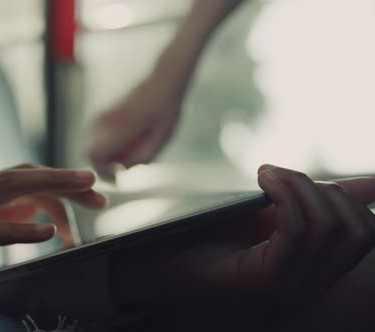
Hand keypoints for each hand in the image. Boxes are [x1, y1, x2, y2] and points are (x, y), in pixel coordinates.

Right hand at [0, 164, 106, 290]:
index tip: (89, 195)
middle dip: (68, 181)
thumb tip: (36, 216)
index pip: (27, 179)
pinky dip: (20, 228)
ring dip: (54, 186)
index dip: (61, 183)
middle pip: (28, 175)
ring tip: (86, 191)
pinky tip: (45, 232)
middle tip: (101, 195)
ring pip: (13, 187)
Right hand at [88, 76, 182, 179]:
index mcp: (121, 126)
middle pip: (89, 152)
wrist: (163, 79)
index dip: (103, 171)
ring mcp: (103, 114)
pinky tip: (126, 141)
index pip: (96, 155)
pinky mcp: (104, 112)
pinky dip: (106, 143)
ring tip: (128, 151)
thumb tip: (122, 170)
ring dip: (105, 153)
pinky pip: (97, 135)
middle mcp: (107, 120)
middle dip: (102, 164)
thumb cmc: (166, 110)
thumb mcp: (160, 139)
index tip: (118, 176)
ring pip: (91, 143)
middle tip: (122, 167)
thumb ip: (141, 158)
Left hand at [112, 165, 374, 328]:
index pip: (366, 234)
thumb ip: (318, 200)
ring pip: (328, 227)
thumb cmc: (216, 233)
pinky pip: (296, 230)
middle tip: (279, 175)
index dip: (352, 198)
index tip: (308, 178)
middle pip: (356, 230)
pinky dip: (285, 194)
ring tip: (266, 174)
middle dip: (323, 189)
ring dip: (299, 185)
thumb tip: (372, 184)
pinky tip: (261, 180)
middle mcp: (311, 283)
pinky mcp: (265, 280)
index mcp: (318, 268)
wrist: (166, 256)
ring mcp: (290, 286)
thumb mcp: (275, 211)